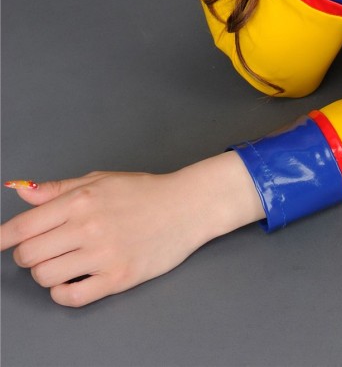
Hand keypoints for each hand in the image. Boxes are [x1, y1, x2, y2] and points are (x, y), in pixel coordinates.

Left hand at [1, 153, 262, 306]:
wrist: (187, 206)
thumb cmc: (144, 192)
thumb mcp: (99, 180)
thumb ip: (58, 189)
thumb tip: (22, 192)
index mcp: (81, 199)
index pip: (23, 227)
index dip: (2, 239)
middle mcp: (88, 226)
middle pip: (29, 256)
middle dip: (29, 255)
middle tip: (44, 249)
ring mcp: (102, 254)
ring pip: (45, 277)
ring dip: (46, 273)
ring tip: (63, 262)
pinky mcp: (117, 278)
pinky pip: (72, 297)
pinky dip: (63, 293)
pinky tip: (72, 280)